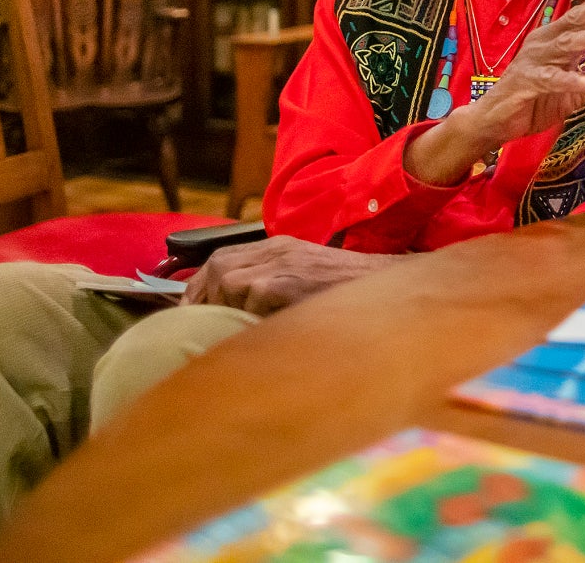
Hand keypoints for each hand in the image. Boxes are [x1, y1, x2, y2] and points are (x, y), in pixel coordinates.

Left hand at [181, 235, 396, 315]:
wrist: (390, 290)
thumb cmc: (353, 296)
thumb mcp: (310, 281)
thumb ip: (279, 289)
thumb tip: (242, 320)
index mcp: (281, 248)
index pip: (225, 258)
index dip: (203, 286)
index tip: (193, 312)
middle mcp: (277, 250)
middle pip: (219, 265)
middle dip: (202, 296)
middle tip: (196, 327)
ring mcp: (281, 264)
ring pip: (227, 281)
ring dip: (221, 308)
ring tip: (224, 333)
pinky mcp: (283, 283)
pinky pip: (247, 298)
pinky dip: (244, 317)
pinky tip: (254, 335)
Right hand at [404, 0, 584, 186]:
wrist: (494, 122)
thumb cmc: (535, 100)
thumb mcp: (578, 92)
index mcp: (556, 39)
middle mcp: (544, 42)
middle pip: (576, 19)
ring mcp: (533, 61)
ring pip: (565, 45)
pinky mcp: (525, 83)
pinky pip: (550, 79)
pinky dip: (569, 80)